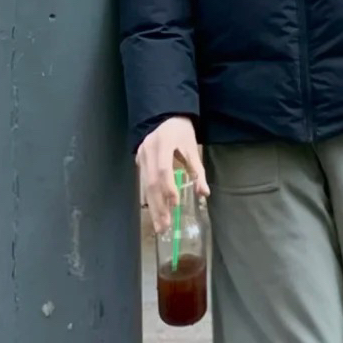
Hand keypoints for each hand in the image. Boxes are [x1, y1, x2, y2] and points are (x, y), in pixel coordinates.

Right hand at [136, 115, 207, 234]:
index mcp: (163, 143)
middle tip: (164, 226)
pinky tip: (155, 212)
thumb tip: (204, 194)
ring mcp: (141, 156)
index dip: (168, 187)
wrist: (163, 116)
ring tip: (159, 225)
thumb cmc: (181, 131)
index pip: (163, 169)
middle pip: (151, 182)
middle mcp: (148, 150)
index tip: (175, 203)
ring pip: (145, 185)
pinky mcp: (139, 161)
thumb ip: (197, 171)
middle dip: (158, 205)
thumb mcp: (192, 147)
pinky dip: (150, 198)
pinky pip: (143, 183)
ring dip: (153, 207)